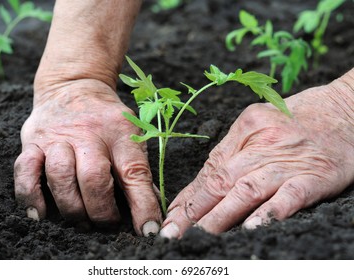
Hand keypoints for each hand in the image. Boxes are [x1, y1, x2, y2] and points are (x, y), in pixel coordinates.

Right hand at [14, 79, 161, 235]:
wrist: (74, 87)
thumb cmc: (107, 120)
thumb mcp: (130, 134)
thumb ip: (138, 171)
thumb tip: (149, 212)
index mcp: (120, 132)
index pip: (135, 172)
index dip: (143, 205)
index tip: (148, 230)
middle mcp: (88, 133)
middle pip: (93, 178)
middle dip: (101, 211)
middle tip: (107, 223)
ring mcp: (57, 137)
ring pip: (60, 177)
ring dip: (72, 208)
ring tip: (81, 221)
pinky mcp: (32, 141)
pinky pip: (25, 171)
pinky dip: (31, 196)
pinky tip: (41, 214)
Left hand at [160, 81, 353, 237]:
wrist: (346, 109)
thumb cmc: (298, 120)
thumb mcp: (259, 126)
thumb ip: (232, 154)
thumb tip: (200, 188)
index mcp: (245, 129)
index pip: (210, 169)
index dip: (188, 196)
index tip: (172, 217)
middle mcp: (262, 143)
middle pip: (221, 180)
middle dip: (194, 210)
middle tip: (173, 233)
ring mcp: (287, 160)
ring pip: (246, 189)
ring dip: (220, 215)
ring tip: (200, 235)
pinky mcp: (314, 175)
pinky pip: (289, 196)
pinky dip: (268, 213)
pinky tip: (250, 228)